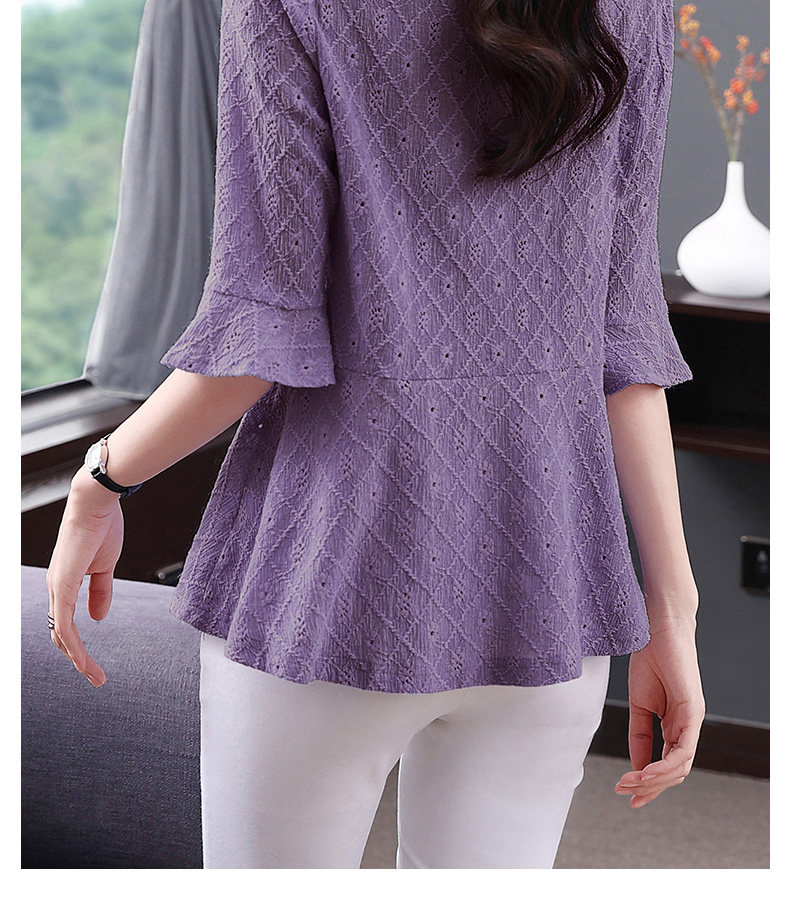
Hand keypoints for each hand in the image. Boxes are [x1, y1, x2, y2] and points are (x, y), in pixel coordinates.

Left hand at [45, 467, 124, 686]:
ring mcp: (57, 588)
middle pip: (60, 635)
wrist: (97, 505)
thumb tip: (98, 618)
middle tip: (96, 677)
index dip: (77, 645)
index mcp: (65, 583)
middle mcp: (55, 588)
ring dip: (78, 659)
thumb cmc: (101, 528)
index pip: (65, 623)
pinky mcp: (63, 587)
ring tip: (95, 677)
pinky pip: (66, 625)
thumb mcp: (105, 567)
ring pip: (62, 635)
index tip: (94, 662)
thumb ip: (101, 592)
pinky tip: (83, 660)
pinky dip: (74, 646)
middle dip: (77, 660)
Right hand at [614, 613, 705, 807]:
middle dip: (649, 787)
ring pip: (680, 766)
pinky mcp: (692, 710)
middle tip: (625, 792)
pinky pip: (683, 749)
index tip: (626, 794)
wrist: (656, 627)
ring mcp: (693, 719)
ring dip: (653, 780)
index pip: (668, 764)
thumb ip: (639, 734)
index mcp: (676, 724)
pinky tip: (644, 771)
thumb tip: (637, 766)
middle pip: (675, 772)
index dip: (649, 783)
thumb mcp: (638, 704)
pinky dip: (664, 765)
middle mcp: (688, 726)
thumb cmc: (649, 658)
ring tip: (629, 782)